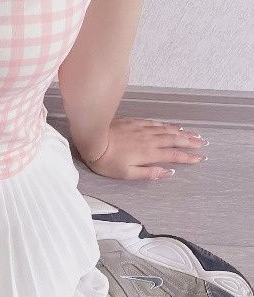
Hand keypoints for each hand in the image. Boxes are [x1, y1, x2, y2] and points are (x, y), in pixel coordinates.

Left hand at [75, 117, 208, 179]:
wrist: (92, 140)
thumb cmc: (107, 161)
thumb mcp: (127, 174)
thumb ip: (149, 173)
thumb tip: (168, 173)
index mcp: (149, 153)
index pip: (174, 155)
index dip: (188, 157)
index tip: (200, 158)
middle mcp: (150, 140)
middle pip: (175, 140)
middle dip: (191, 142)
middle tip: (204, 143)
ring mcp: (143, 129)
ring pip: (168, 130)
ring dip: (183, 133)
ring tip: (195, 134)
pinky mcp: (136, 122)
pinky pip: (157, 123)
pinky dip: (168, 125)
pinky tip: (174, 126)